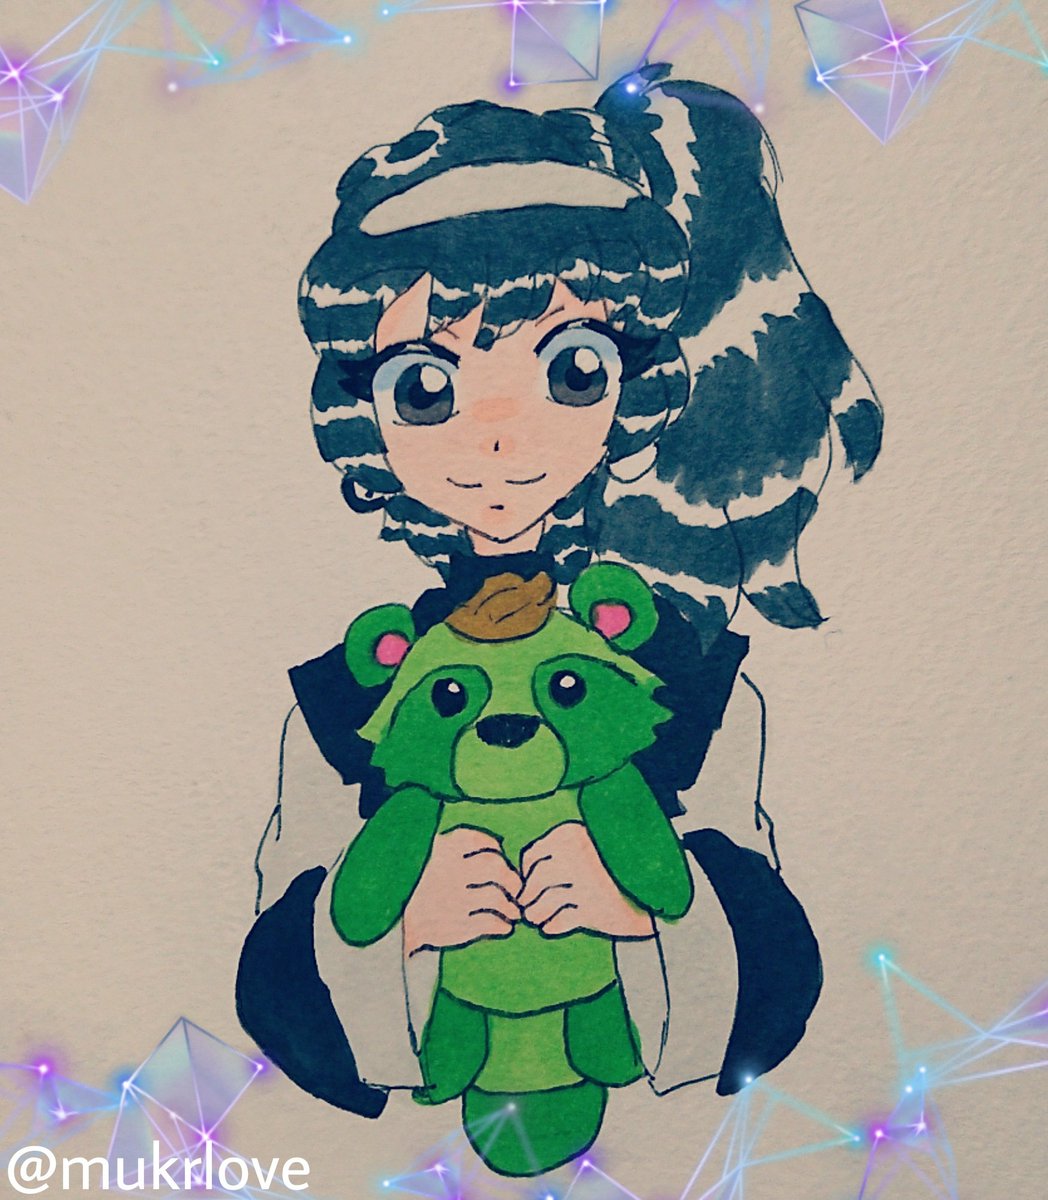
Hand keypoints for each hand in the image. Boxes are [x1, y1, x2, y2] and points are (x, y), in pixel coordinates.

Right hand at [403, 827, 520, 955]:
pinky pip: (489, 923)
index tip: (500, 858)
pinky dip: (502, 925)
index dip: (496, 850)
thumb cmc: (416, 887)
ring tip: (514, 912)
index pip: (480, 842)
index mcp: (440, 849)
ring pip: (496, 897)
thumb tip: (498, 852)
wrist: (390, 924)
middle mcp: (447, 871)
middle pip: (495, 867)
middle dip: (511, 878)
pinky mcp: (454, 926)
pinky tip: (504, 926)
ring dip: (510, 906)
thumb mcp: (426, 858)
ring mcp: (452, 899)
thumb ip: (455, 850)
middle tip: (516, 887)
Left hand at [517, 822, 655, 938]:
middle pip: (536, 881)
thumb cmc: (609, 869)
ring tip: (537, 918)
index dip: (526, 874)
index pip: (533, 856)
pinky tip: (551, 927)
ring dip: (536, 914)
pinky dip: (552, 926)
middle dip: (528, 897)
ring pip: (545, 903)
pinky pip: (561, 921)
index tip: (530, 885)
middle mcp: (577, 855)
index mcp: (571, 834)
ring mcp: (587, 882)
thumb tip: (520, 884)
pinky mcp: (597, 909)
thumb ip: (555, 859)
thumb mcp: (583, 850)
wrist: (652, 888)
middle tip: (527, 908)